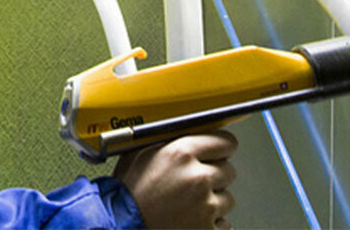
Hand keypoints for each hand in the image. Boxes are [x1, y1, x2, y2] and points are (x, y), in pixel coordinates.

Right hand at [114, 131, 237, 228]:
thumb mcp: (140, 154)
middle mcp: (197, 178)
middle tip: (194, 184)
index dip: (222, 148)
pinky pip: (224, 223)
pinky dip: (211, 223)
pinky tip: (191, 219)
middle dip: (215, 176)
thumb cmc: (126, 195)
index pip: (226, 142)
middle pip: (229, 170)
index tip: (220, 152)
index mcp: (181, 154)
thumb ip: (169, 140)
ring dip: (213, 201)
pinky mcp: (207, 229)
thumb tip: (187, 130)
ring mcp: (205, 206)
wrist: (121, 227)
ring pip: (228, 198)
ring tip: (189, 205)